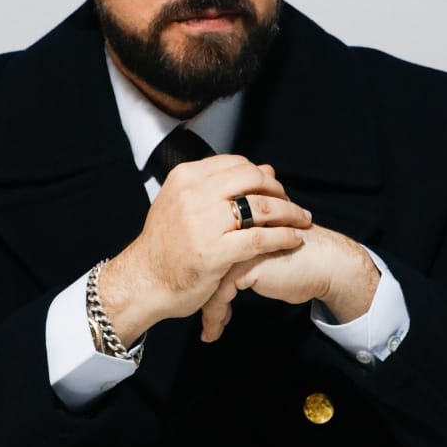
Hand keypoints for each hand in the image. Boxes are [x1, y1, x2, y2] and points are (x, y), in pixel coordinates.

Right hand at [97, 156, 312, 344]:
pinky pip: (259, 238)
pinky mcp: (215, 251)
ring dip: (288, 212)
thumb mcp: (183, 204)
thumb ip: (219, 186)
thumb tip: (265, 168)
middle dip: (278, 190)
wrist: (144, 282)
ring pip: (260, 206)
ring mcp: (204, 223)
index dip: (261, 175)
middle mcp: (193, 194)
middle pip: (252, 178)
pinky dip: (282, 237)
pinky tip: (294, 240)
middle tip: (291, 204)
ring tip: (302, 220)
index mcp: (185, 178)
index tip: (274, 189)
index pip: (236, 164)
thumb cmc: (165, 247)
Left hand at [199, 223, 379, 342]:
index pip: (202, 248)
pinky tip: (216, 330)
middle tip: (195, 315)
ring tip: (210, 329)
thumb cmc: (300, 259)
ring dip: (206, 309)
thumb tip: (223, 279)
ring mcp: (238, 244)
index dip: (197, 275)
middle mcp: (233, 229)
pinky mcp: (246, 264)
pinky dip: (215, 316)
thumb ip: (242, 254)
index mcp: (236, 221)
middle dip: (196, 294)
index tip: (194, 299)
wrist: (328, 263)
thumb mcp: (264, 250)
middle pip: (200, 263)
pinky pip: (219, 294)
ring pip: (207, 280)